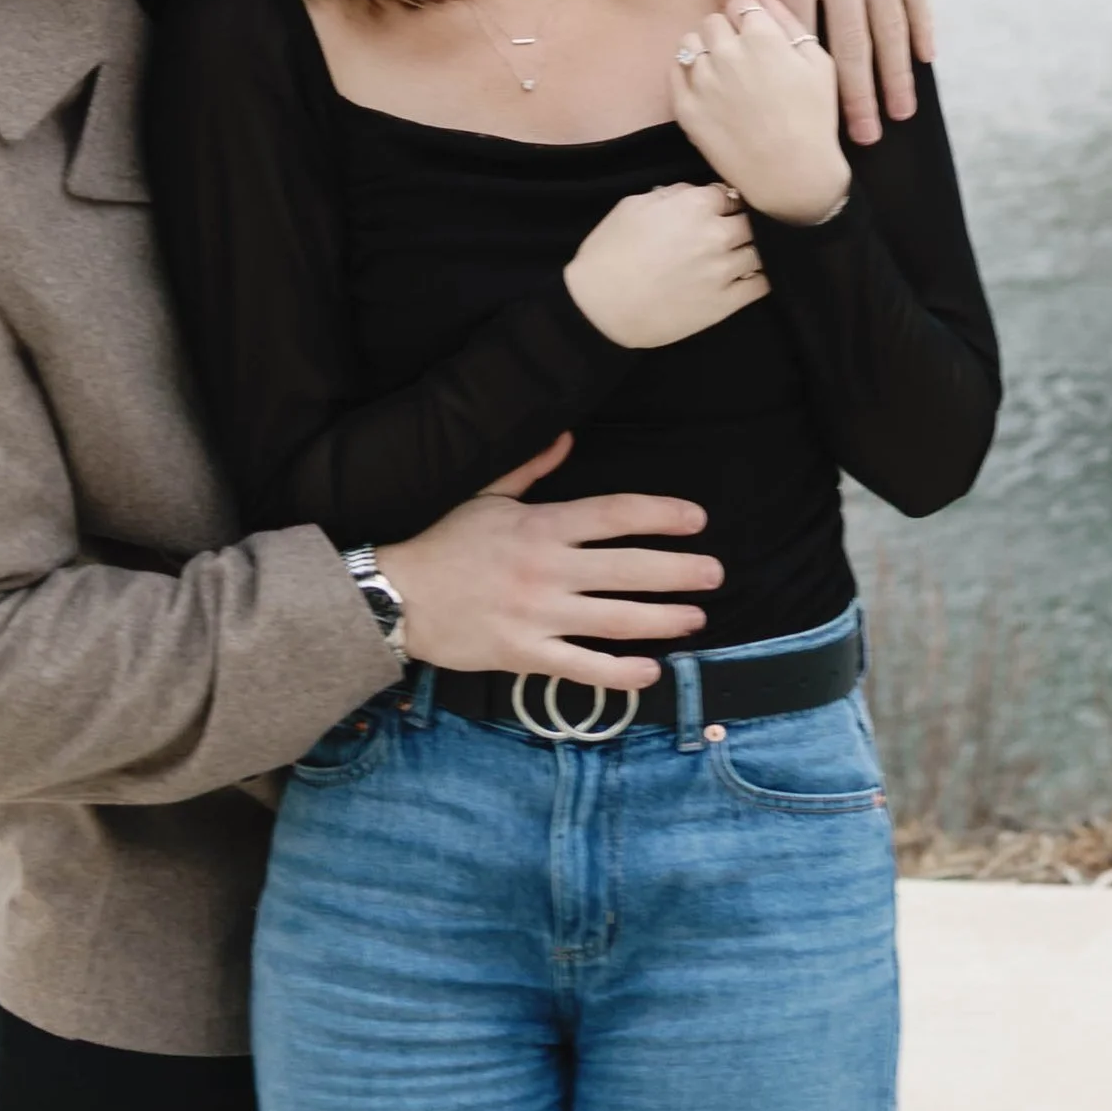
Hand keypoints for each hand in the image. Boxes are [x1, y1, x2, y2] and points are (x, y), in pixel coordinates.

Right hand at [383, 435, 719, 691]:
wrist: (396, 596)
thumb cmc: (443, 543)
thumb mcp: (485, 495)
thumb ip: (530, 469)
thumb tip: (566, 437)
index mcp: (541, 526)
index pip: (615, 514)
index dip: (662, 515)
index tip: (697, 520)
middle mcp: (547, 569)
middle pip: (629, 569)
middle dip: (680, 572)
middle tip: (715, 574)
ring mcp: (538, 614)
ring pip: (616, 619)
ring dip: (663, 620)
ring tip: (695, 618)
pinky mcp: (525, 653)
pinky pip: (583, 667)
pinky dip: (620, 673)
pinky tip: (650, 671)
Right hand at [564, 179, 766, 349]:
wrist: (599, 307)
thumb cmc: (609, 253)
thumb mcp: (632, 206)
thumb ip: (671, 194)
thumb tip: (694, 193)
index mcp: (694, 206)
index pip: (729, 193)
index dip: (722, 201)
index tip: (716, 210)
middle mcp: (716, 234)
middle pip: (750, 220)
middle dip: (740, 223)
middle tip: (727, 232)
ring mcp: (725, 270)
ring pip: (761, 251)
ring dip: (751, 250)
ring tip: (737, 255)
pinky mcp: (727, 303)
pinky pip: (761, 285)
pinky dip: (759, 277)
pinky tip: (746, 276)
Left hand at [670, 0, 851, 224]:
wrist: (793, 175)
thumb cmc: (814, 118)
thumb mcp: (818, 62)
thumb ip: (787, 17)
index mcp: (762, 36)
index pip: (741, 3)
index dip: (751, 20)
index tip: (760, 39)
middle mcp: (727, 51)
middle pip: (713, 20)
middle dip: (727, 33)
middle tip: (744, 59)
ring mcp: (702, 80)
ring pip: (691, 42)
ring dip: (706, 50)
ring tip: (724, 74)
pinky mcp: (685, 107)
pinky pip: (675, 70)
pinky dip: (688, 72)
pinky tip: (708, 88)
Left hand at [708, 0, 934, 143]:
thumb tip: (729, 27)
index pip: (803, 37)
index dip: (810, 84)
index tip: (814, 123)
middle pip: (853, 43)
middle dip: (860, 97)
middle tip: (864, 141)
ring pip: (890, 25)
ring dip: (897, 75)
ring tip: (900, 115)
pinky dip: (921, 29)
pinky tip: (924, 62)